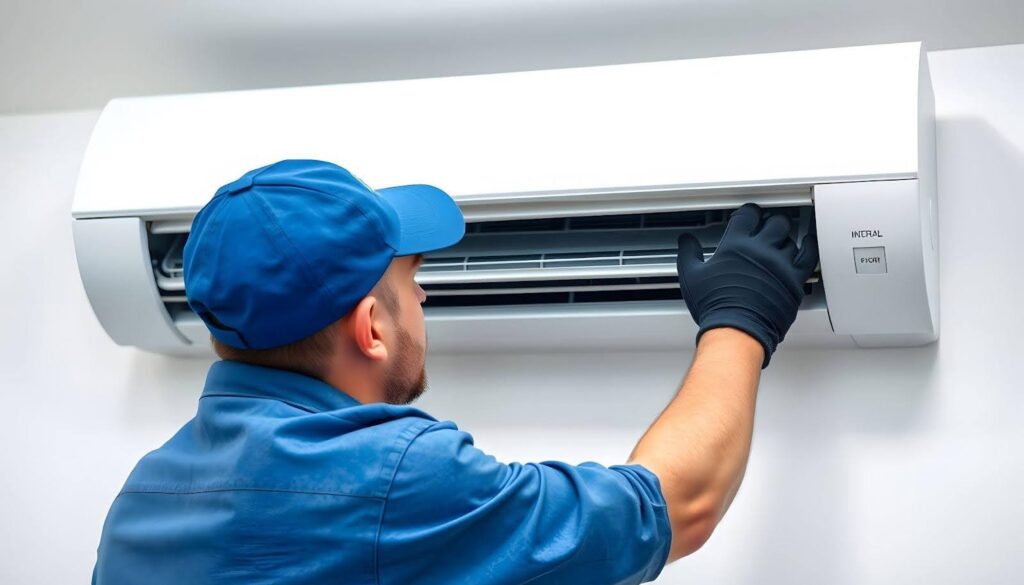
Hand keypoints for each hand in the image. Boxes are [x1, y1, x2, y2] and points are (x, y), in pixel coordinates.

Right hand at [676, 203, 818, 366]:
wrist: (737, 331)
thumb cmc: (716, 306)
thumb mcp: (691, 276)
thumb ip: (688, 254)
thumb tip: (685, 241)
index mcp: (736, 245)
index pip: (747, 215)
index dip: (748, 212)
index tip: (748, 214)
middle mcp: (761, 250)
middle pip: (774, 221)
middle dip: (770, 221)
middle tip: (767, 225)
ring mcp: (780, 264)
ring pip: (790, 238)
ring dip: (785, 237)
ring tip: (781, 239)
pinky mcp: (794, 279)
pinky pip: (809, 255)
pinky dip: (809, 246)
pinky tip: (807, 243)